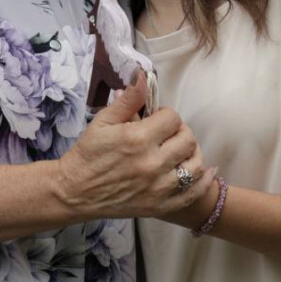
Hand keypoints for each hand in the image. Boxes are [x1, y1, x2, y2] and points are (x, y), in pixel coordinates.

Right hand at [57, 72, 213, 219]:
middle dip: (179, 131)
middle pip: (187, 139)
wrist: (74, 191)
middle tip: (167, 133)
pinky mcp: (160, 205)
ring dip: (192, 153)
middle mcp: (152, 163)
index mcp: (138, 138)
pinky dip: (204, 181)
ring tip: (181, 150)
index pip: (172, 118)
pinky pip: (193, 193)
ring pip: (195, 165)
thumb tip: (143, 76)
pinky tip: (206, 171)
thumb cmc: (87, 154)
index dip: (165, 114)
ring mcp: (158, 187)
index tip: (156, 118)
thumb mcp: (103, 121)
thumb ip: (128, 100)